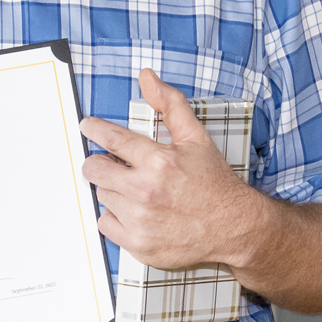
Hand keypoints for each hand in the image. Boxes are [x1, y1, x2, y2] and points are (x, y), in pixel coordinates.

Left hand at [80, 70, 266, 271]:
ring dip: (113, 189)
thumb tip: (147, 77)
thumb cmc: (214, 183)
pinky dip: (115, 217)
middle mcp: (146, 191)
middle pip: (95, 168)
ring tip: (136, 190)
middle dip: (100, 162)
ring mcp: (140, 220)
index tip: (88, 127)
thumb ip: (169, 105)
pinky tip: (135, 211)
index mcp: (159, 162)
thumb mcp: (195, 138)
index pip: (111, 139)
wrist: (233, 227)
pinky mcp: (137, 244)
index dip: (94, 129)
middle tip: (112, 163)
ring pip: (102, 195)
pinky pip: (104, 224)